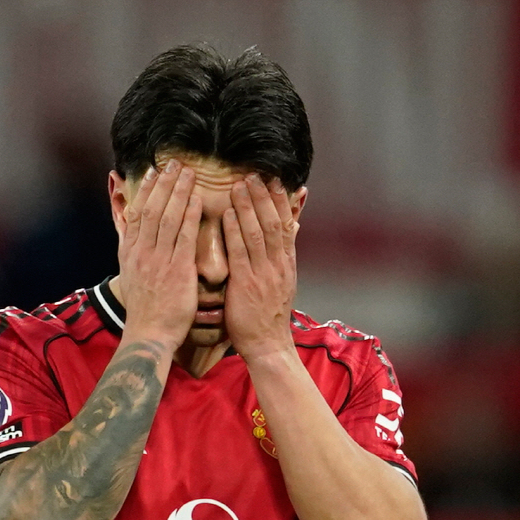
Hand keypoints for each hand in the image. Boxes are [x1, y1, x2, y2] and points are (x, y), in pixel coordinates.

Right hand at [116, 160, 201, 350]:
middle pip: (153, 209)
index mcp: (131, 252)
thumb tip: (127, 226)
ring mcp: (159, 260)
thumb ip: (130, 247)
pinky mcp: (177, 270)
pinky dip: (190, 216)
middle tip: (175, 163)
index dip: (146, 189)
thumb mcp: (130, 273)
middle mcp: (142, 251)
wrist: (149, 334)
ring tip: (188, 173)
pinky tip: (197, 200)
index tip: (154, 171)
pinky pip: (184, 237)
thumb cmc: (145, 307)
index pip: (137, 213)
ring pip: (168, 218)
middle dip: (164, 184)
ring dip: (178, 192)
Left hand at [223, 174, 298, 359]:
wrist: (268, 345)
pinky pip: (241, 253)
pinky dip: (235, 231)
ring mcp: (264, 274)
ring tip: (238, 185)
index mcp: (287, 263)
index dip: (279, 200)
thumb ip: (283, 254)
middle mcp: (278, 265)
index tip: (272, 179)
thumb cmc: (269, 315)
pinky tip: (228, 214)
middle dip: (263, 197)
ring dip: (247, 207)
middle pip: (273, 222)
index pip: (286, 224)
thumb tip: (292, 227)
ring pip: (258, 233)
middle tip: (253, 174)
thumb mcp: (283, 281)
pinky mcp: (247, 285)